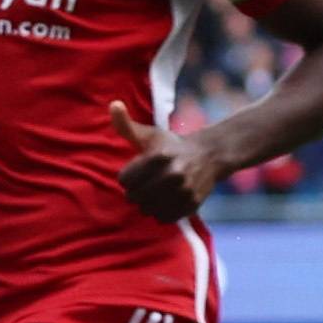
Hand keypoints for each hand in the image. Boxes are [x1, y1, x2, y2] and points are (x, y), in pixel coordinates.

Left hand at [109, 102, 226, 221]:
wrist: (209, 155)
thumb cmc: (171, 145)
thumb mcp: (150, 134)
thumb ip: (126, 125)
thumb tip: (113, 104)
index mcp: (158, 157)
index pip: (124, 180)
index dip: (128, 177)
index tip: (138, 171)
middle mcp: (173, 174)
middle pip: (134, 197)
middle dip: (136, 191)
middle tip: (146, 183)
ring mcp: (184, 191)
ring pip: (147, 209)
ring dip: (147, 204)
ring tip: (156, 192)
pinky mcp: (192, 204)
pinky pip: (164, 218)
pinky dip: (161, 213)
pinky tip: (166, 201)